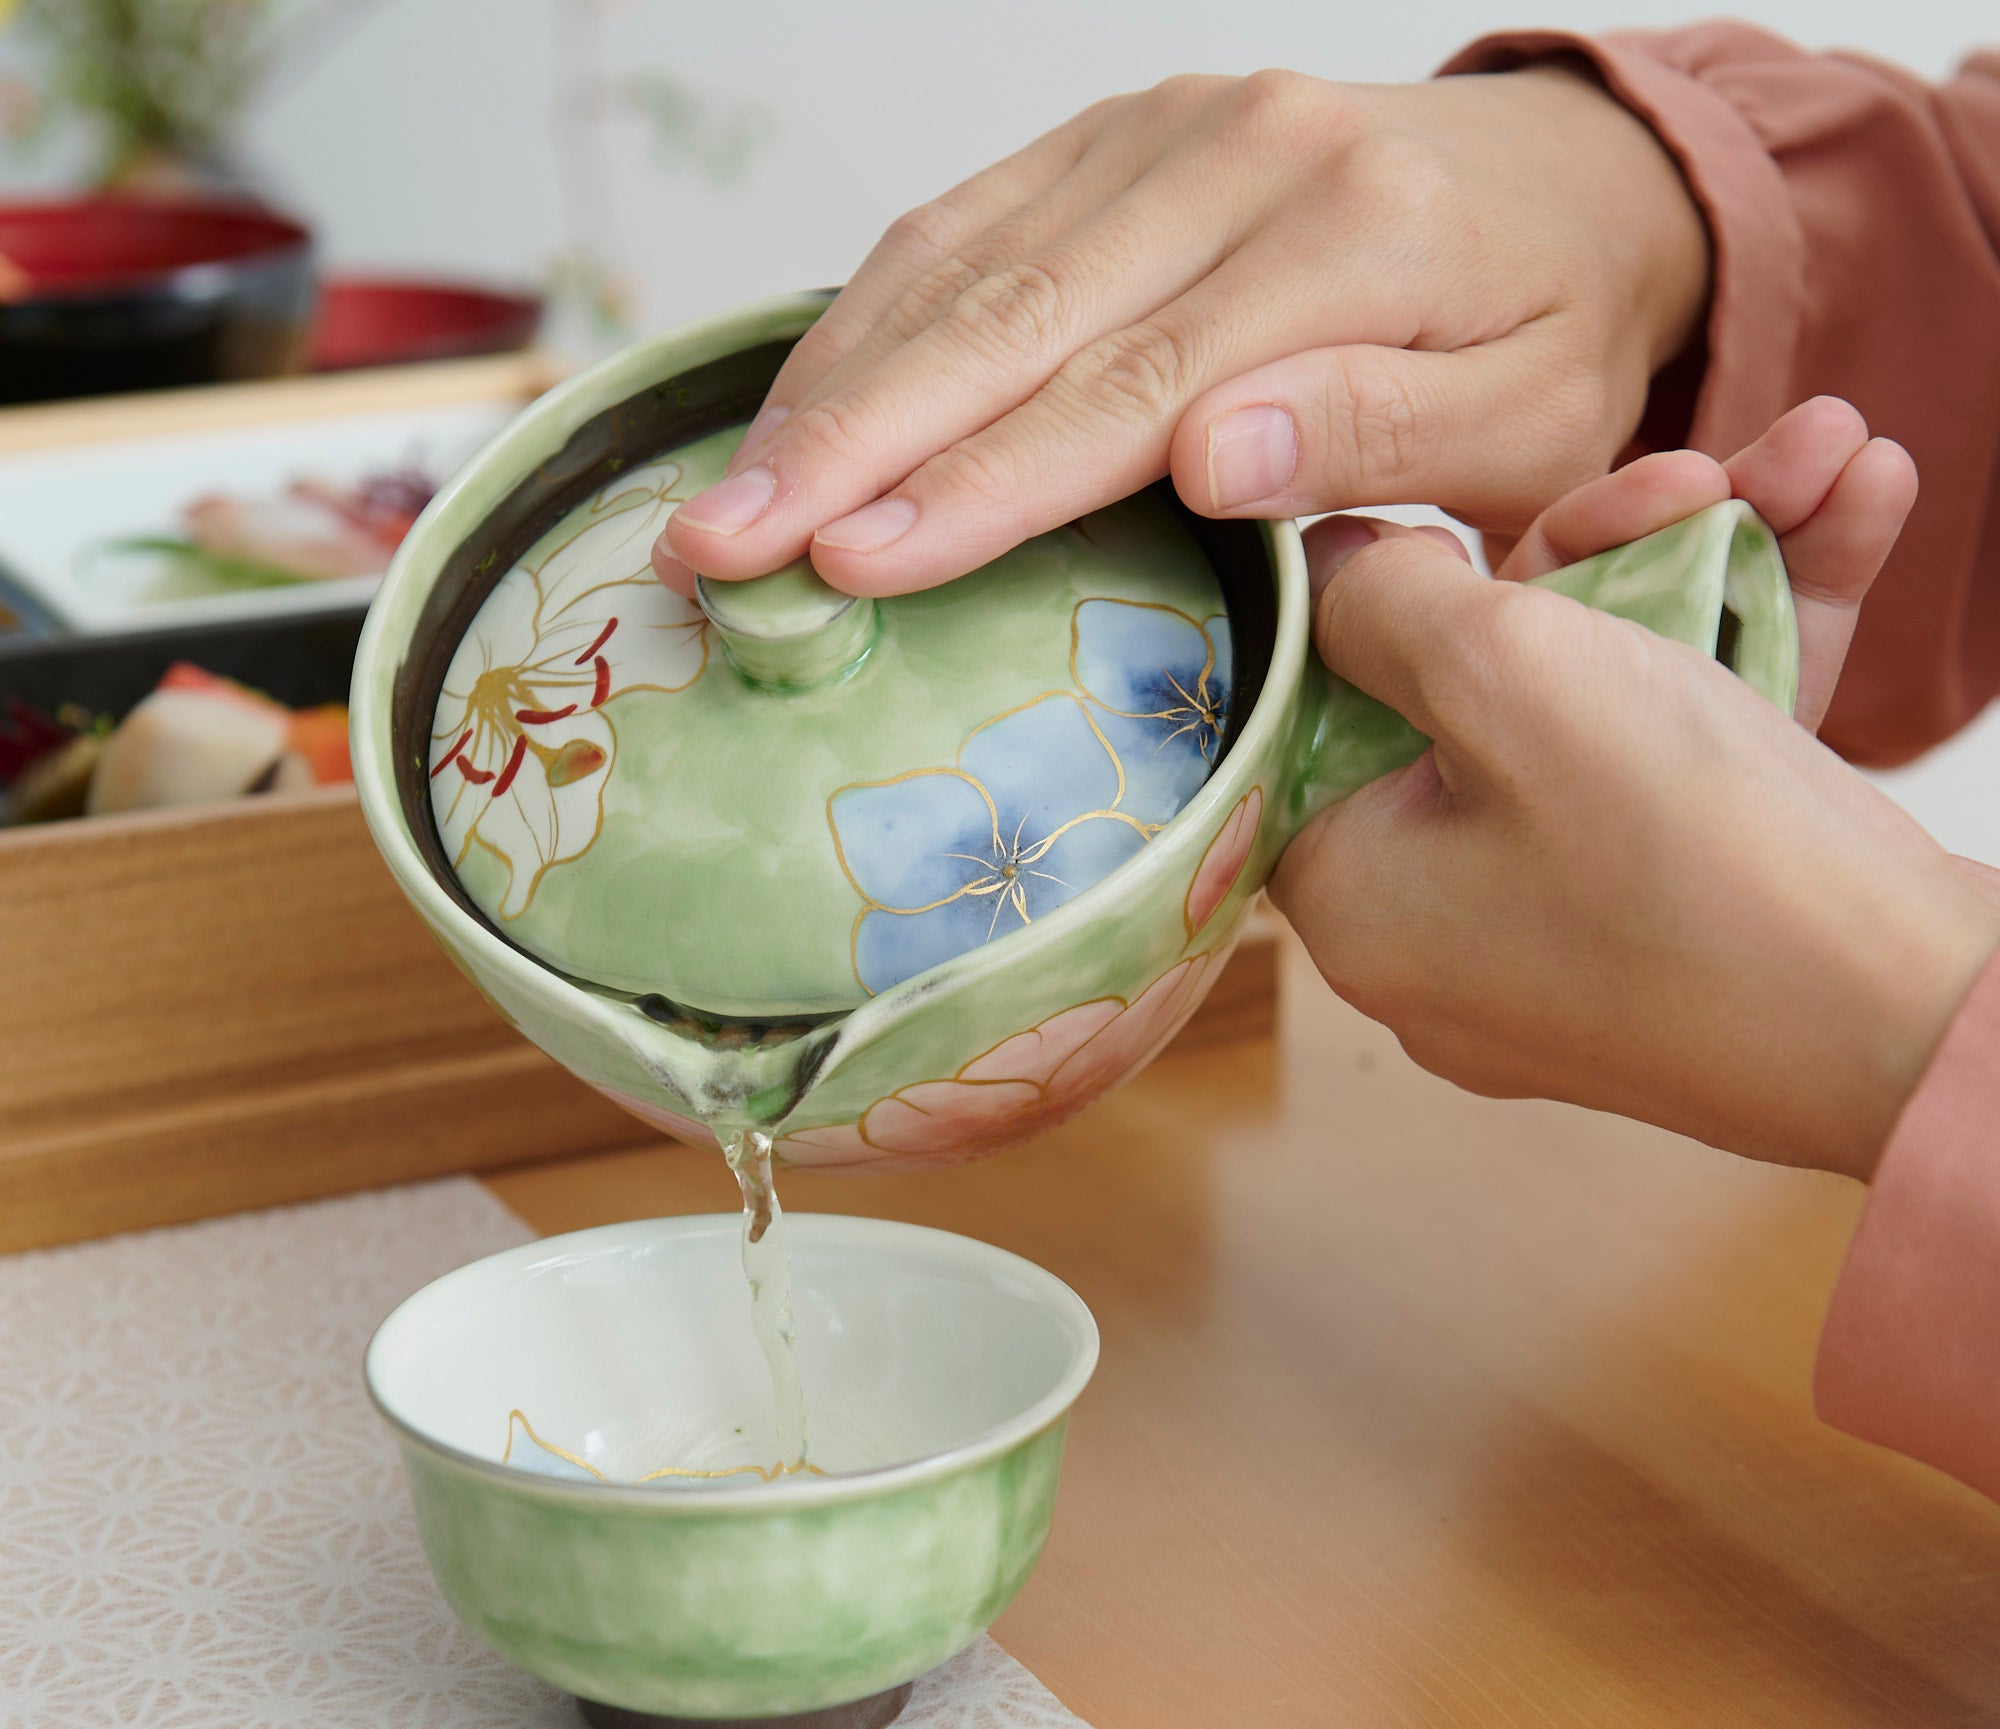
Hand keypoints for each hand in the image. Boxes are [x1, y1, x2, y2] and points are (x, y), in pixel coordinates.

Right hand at [655, 64, 1707, 598]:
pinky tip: (797, 400)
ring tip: (723, 493)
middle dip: (848, 442)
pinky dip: (870, 314)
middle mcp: (1231, 156)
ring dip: (829, 385)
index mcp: (1344, 241)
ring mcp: (1160, 128)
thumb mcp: (1525, 418)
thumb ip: (1376, 432)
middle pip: (1006, 316)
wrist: (1577, 179)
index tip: (853, 563)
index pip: (1124, 389)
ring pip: (959, 261)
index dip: (980, 486)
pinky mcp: (1116, 133)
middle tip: (717, 542)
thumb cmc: (1547, 337)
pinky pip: (967, 220)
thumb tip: (1211, 450)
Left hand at [1272, 404, 1999, 1179]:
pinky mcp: (1674, 931)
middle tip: (1696, 469)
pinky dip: (1757, 651)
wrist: (1922, 1024)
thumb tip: (1327, 569)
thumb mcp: (1506, 676)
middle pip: (1473, 701)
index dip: (1387, 598)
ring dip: (1710, 572)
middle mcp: (1440, 935)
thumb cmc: (1692, 856)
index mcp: (1356, 899)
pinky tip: (1856, 517)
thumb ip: (1385, 603)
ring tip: (1825, 459)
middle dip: (1602, 552)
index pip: (1317, 720)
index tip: (1470, 522)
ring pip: (1601, 714)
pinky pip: (1680, 767)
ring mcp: (1561, 940)